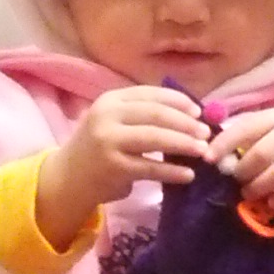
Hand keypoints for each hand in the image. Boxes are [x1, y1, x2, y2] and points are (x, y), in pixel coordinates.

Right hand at [42, 86, 212, 229]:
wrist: (66, 179)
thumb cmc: (98, 148)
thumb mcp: (114, 122)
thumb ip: (143, 115)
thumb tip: (192, 115)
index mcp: (110, 100)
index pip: (151, 94)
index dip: (179, 101)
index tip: (199, 111)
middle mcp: (107, 116)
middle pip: (157, 114)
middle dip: (186, 123)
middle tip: (207, 133)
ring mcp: (108, 141)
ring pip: (155, 138)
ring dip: (184, 144)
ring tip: (203, 151)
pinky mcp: (113, 167)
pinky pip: (151, 168)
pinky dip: (172, 171)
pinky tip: (188, 175)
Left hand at [213, 109, 273, 223]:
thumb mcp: (263, 139)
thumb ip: (239, 145)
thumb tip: (209, 156)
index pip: (246, 128)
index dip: (224, 144)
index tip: (208, 160)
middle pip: (263, 152)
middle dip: (244, 171)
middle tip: (237, 182)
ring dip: (261, 186)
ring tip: (250, 194)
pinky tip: (272, 202)